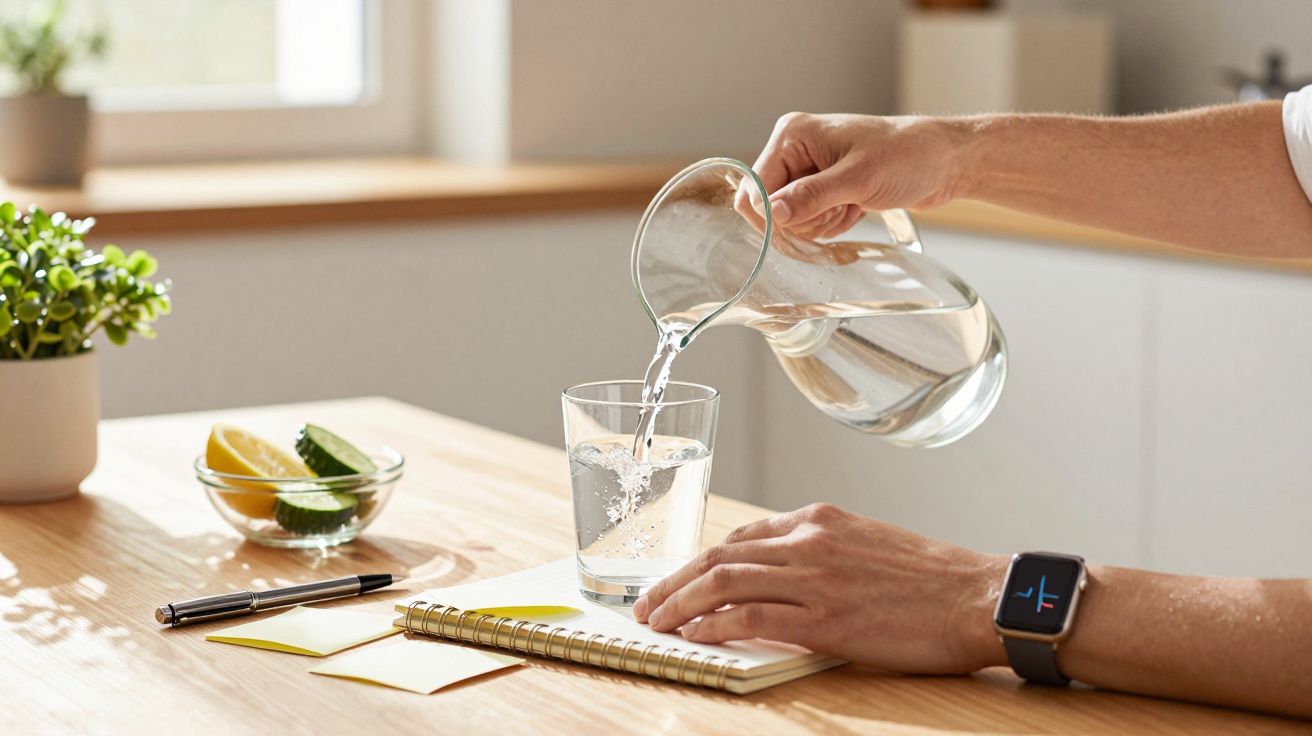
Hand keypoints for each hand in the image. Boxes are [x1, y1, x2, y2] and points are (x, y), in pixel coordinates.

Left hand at [632, 503, 1006, 674]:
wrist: (979, 596)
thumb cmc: (934, 578)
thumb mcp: (870, 543)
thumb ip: (823, 550)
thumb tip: (786, 573)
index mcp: (819, 520)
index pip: (741, 537)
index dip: (700, 561)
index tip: (680, 581)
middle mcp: (809, 541)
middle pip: (719, 557)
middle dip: (674, 582)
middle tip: (647, 604)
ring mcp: (814, 579)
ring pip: (724, 583)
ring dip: (681, 604)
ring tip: (657, 623)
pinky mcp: (824, 620)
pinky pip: (751, 618)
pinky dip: (714, 626)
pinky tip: (695, 637)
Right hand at [735, 112, 966, 239]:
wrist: (943, 162)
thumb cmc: (908, 157)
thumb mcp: (859, 178)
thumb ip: (812, 196)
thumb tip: (773, 213)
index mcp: (793, 136)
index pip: (754, 186)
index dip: (772, 214)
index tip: (801, 225)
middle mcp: (794, 151)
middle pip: (769, 208)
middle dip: (803, 218)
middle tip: (840, 205)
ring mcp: (807, 172)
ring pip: (789, 220)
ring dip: (821, 222)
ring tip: (853, 203)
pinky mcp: (821, 189)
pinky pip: (808, 222)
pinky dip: (832, 223)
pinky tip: (855, 208)